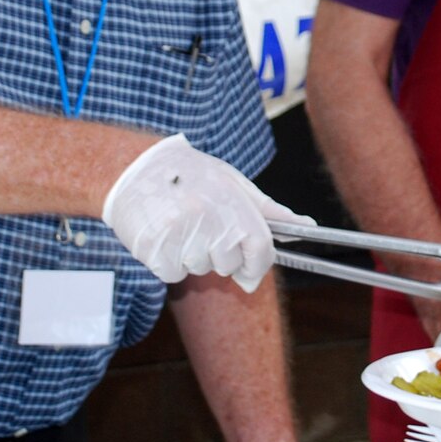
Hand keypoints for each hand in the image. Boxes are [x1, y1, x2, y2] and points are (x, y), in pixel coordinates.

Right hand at [101, 134, 311, 289]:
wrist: (135, 168)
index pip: (260, 249)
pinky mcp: (154, 250)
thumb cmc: (190, 174)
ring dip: (194, 256)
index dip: (258, 265)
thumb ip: (269, 211)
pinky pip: (174, 274)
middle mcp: (208, 219)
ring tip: (182, 224)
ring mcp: (180, 236)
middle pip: (229, 264)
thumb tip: (306, 227)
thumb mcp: (234, 183)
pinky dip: (171, 262)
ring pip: (200, 269)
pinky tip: (165, 234)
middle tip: (204, 227)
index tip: (251, 269)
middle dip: (222, 255)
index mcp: (232, 202)